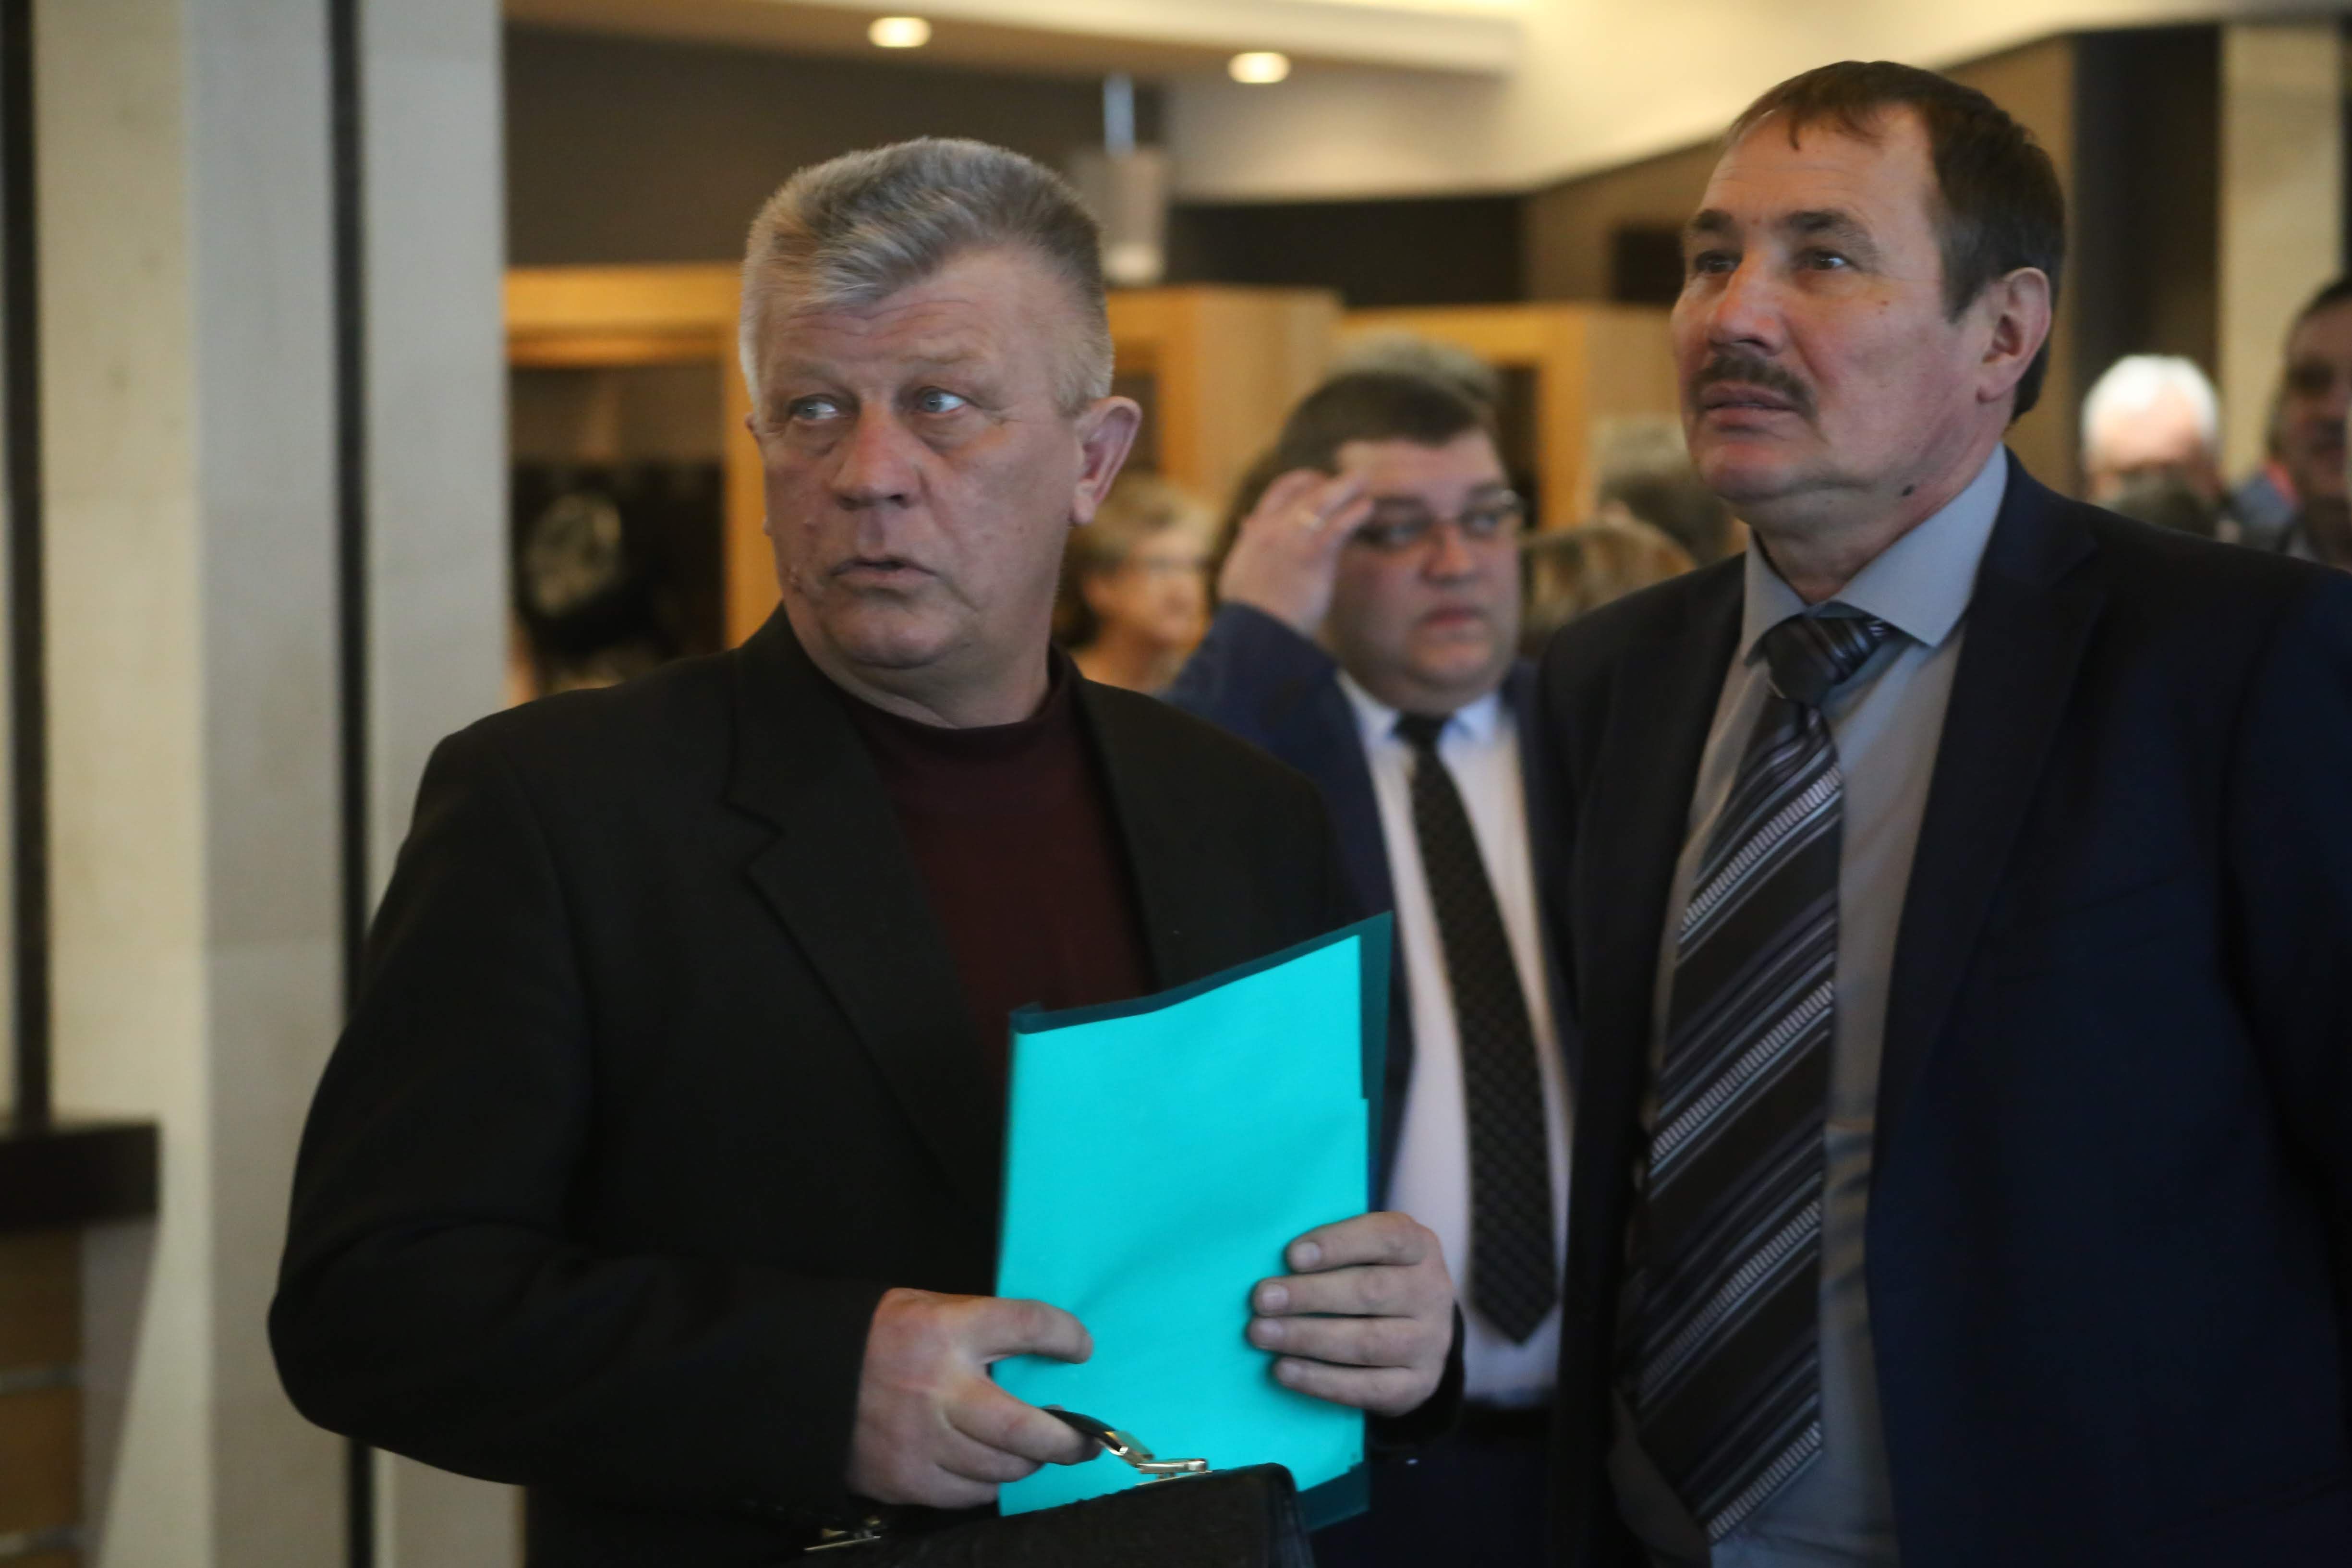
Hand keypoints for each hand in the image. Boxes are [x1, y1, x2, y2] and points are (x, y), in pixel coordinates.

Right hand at [846, 1288, 1097, 1508]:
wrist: (798, 1375)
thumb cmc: (875, 1336)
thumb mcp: (927, 1308)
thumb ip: (979, 1329)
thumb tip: (1038, 1355)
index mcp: (948, 1329)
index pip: (1028, 1325)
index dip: (1065, 1336)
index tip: (1082, 1347)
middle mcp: (940, 1388)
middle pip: (1025, 1426)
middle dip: (1067, 1439)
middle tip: (1086, 1440)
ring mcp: (922, 1440)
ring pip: (1001, 1468)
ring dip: (1028, 1462)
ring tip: (1037, 1452)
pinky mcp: (905, 1479)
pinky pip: (968, 1495)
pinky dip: (987, 1484)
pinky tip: (989, 1469)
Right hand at [1214, 469, 1370, 637]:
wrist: (1255, 635)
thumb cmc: (1250, 615)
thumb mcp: (1238, 574)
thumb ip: (1247, 546)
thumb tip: (1245, 525)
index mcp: (1255, 532)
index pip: (1279, 491)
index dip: (1302, 482)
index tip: (1319, 483)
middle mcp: (1271, 528)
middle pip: (1302, 488)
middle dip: (1328, 482)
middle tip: (1351, 482)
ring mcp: (1292, 539)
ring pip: (1321, 499)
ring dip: (1345, 487)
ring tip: (1365, 482)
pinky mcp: (1313, 555)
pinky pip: (1339, 524)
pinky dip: (1355, 512)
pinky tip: (1367, 508)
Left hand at [1245, 1212, 1453, 1416]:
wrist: (1418, 1336)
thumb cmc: (1374, 1278)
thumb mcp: (1369, 1251)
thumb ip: (1333, 1248)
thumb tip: (1274, 1258)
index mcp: (1420, 1247)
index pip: (1387, 1237)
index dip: (1338, 1244)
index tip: (1291, 1255)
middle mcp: (1433, 1292)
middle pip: (1370, 1291)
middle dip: (1309, 1295)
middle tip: (1261, 1299)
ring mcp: (1430, 1343)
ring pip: (1367, 1342)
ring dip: (1307, 1338)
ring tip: (1260, 1333)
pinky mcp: (1417, 1385)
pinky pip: (1367, 1387)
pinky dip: (1320, 1380)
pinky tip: (1282, 1369)